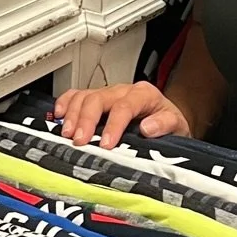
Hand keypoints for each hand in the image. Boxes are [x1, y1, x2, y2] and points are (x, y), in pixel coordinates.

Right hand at [53, 80, 194, 149]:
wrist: (166, 120)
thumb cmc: (168, 124)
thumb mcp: (177, 126)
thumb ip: (165, 124)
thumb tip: (148, 127)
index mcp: (144, 95)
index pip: (124, 106)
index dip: (113, 125)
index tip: (107, 144)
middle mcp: (123, 91)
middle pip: (98, 99)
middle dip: (86, 120)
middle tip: (80, 141)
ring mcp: (108, 94)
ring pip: (84, 96)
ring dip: (73, 115)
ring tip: (67, 135)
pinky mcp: (96, 99)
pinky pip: (76, 95)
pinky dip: (65, 104)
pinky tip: (58, 116)